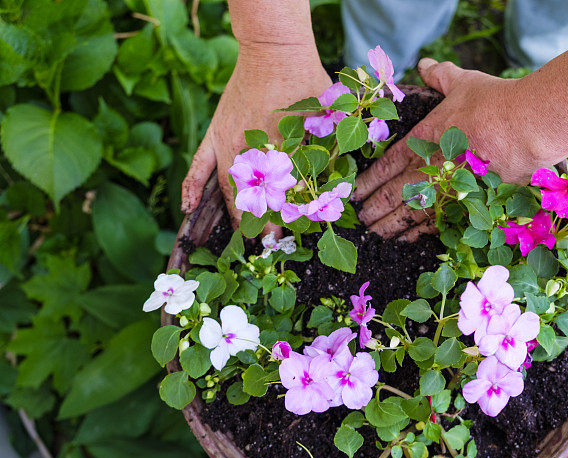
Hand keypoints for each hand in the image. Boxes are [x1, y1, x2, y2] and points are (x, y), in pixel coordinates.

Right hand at [181, 45, 330, 227]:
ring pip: (228, 189)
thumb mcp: (325, 118)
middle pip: (253, 198)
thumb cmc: (306, 81)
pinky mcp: (214, 134)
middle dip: (259, 225)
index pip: (281, 195)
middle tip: (266, 245)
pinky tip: (188, 209)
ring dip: (234, 215)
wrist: (274, 51)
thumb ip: (324, 150)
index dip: (283, 220)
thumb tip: (327, 185)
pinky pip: (198, 166)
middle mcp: (250, 151)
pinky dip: (192, 187)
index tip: (285, 238)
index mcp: (280, 148)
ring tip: (241, 237)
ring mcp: (228, 144)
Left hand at [353, 58, 559, 240]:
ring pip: (410, 212)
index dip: (369, 179)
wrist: (528, 125)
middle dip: (373, 208)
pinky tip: (405, 239)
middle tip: (358, 219)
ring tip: (374, 234)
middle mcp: (431, 166)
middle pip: (393, 193)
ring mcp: (448, 187)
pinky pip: (437, 223)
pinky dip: (418, 233)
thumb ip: (440, 76)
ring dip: (389, 225)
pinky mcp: (469, 203)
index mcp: (425, 138)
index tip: (354, 191)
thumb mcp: (463, 82)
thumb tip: (425, 65)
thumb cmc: (495, 102)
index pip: (388, 163)